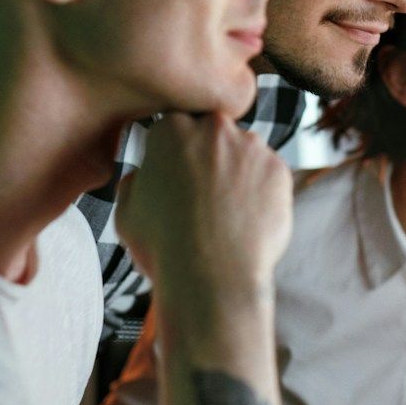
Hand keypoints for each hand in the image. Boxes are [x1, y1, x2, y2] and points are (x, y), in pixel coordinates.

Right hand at [114, 113, 292, 299]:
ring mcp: (251, 147)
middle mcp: (214, 128)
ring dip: (237, 173)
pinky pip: (268, 174)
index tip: (178, 176)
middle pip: (213, 135)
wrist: (211, 277)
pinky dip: (261, 191)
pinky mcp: (279, 169)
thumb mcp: (126, 212)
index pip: (176, 127)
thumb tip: (143, 175)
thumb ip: (135, 181)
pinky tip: (245, 219)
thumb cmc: (165, 247)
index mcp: (171, 129)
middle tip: (202, 197)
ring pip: (244, 153)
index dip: (176, 154)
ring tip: (225, 213)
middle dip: (209, 158)